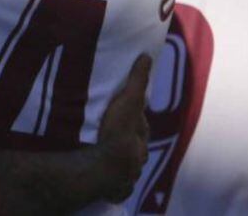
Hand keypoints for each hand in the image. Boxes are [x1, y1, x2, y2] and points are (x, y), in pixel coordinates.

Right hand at [96, 54, 151, 202]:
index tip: (122, 108)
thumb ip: (136, 82)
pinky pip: (115, 185)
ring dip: (116, 158)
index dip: (132, 114)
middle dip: (126, 137)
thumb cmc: (116, 133)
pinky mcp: (115, 191)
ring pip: (125, 164)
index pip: (138, 122)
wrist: (103, 168)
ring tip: (100, 151)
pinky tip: (103, 178)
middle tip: (109, 128)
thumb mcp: (127, 102)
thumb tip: (147, 56)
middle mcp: (137, 157)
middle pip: (133, 143)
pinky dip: (111, 181)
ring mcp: (127, 176)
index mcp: (140, 137)